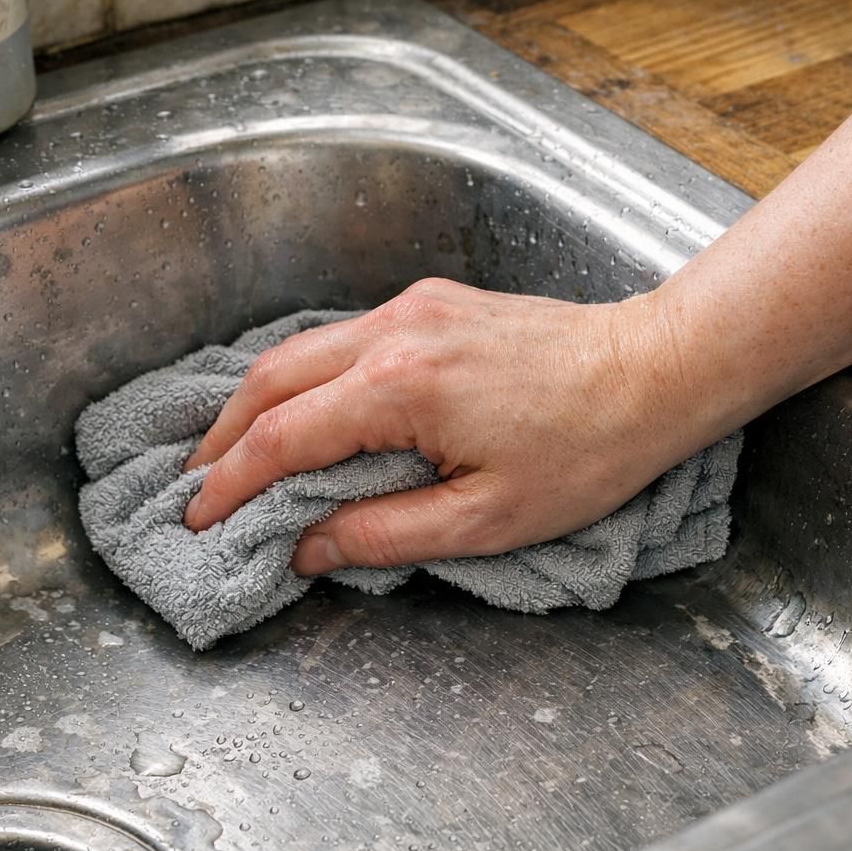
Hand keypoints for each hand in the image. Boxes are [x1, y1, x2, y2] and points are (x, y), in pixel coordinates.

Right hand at [181, 279, 712, 576]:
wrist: (654, 371)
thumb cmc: (587, 449)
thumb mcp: (486, 518)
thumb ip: (384, 533)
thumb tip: (307, 547)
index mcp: (402, 388)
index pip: (283, 438)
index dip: (231, 482)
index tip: (199, 518)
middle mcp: (394, 332)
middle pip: (272, 378)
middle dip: (223, 434)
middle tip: (197, 484)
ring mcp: (413, 309)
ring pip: (302, 349)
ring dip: (259, 401)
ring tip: (235, 452)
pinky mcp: (433, 303)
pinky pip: (343, 336)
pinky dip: (304, 375)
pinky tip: (302, 408)